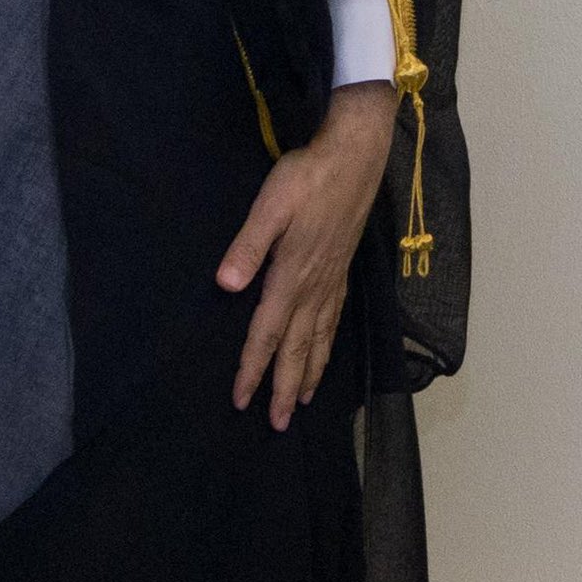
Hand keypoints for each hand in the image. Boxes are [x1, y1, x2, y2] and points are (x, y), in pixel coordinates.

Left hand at [219, 81, 395, 430]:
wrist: (355, 157)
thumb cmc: (307, 176)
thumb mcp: (270, 205)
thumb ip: (249, 246)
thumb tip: (226, 286)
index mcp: (291, 275)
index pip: (267, 333)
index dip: (253, 369)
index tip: (242, 400)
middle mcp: (313, 287)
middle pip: (296, 348)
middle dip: (283, 388)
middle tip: (275, 424)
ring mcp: (332, 281)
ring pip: (319, 340)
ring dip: (308, 373)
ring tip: (299, 402)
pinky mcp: (343, 270)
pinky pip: (335, 320)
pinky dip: (328, 346)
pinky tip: (325, 353)